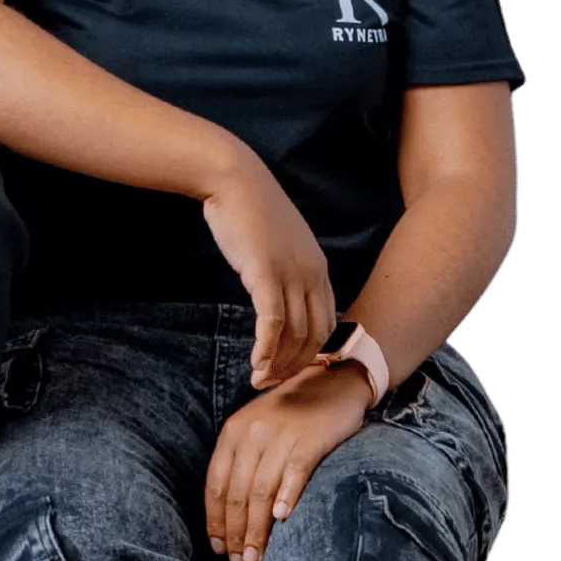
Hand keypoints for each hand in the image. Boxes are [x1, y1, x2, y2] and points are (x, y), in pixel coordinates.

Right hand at [200, 150, 335, 388]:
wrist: (233, 177)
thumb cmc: (249, 207)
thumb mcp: (278, 241)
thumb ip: (285, 266)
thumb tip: (278, 291)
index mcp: (319, 267)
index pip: (327, 322)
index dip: (312, 351)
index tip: (292, 367)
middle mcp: (312, 274)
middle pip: (315, 335)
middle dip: (296, 365)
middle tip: (274, 382)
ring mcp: (291, 274)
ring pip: (294, 335)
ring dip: (279, 363)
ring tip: (260, 379)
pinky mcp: (266, 274)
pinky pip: (271, 323)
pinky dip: (265, 349)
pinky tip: (255, 362)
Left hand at [204, 362, 370, 560]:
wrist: (331, 384)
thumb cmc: (291, 415)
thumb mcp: (256, 431)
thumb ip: (241, 463)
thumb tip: (229, 513)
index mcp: (232, 434)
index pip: (216, 484)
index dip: (216, 519)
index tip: (218, 548)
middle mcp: (251, 434)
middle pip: (236, 492)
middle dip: (235, 532)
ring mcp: (280, 436)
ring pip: (261, 489)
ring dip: (257, 528)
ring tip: (256, 556)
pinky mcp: (309, 440)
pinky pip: (294, 472)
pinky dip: (287, 496)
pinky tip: (283, 519)